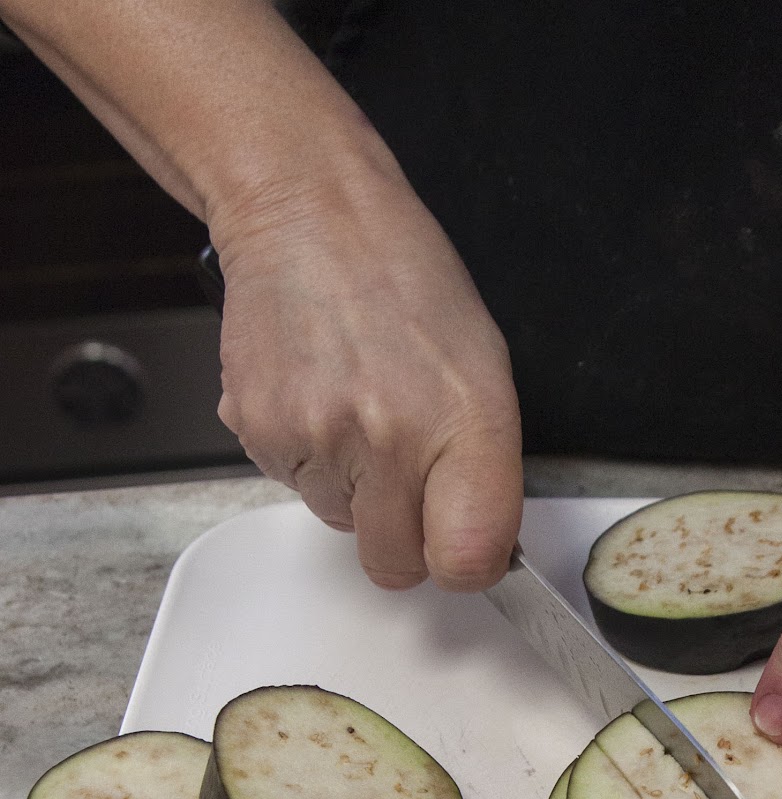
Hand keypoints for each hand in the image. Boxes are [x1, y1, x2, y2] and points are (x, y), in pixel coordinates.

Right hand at [211, 146, 523, 591]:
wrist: (308, 213)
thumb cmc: (404, 280)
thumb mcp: (484, 371)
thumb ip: (485, 470)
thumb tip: (475, 547)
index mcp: (465, 424)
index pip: (466, 562)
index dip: (465, 563)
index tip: (462, 541)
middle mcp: (391, 439)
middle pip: (394, 567)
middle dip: (403, 537)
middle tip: (405, 473)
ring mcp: (319, 439)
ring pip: (341, 525)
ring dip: (354, 489)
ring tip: (359, 408)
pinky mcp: (261, 432)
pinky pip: (295, 486)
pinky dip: (310, 457)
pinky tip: (321, 397)